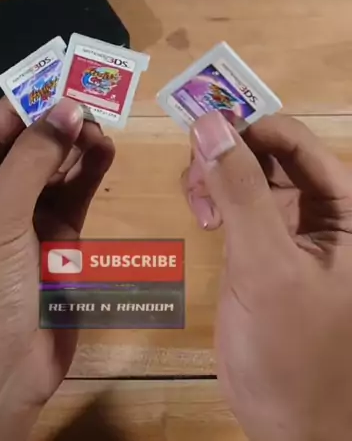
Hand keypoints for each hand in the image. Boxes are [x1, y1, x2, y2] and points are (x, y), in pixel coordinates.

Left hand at [0, 98, 113, 440]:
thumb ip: (34, 158)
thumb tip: (67, 106)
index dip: (22, 105)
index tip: (58, 76)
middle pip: (24, 149)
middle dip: (54, 124)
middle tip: (91, 97)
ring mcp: (23, 223)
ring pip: (53, 171)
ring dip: (74, 146)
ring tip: (101, 122)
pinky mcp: (58, 244)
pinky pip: (74, 197)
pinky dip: (89, 173)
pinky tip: (104, 150)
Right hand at [184, 111, 351, 440]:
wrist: (291, 426)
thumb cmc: (294, 351)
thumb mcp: (266, 266)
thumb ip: (240, 191)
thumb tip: (209, 121)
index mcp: (346, 206)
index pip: (294, 140)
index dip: (247, 129)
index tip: (199, 138)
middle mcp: (323, 208)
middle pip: (268, 149)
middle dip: (227, 154)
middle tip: (195, 181)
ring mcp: (292, 226)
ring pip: (247, 170)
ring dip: (216, 174)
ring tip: (199, 206)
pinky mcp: (264, 245)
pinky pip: (237, 199)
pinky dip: (214, 197)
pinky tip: (203, 219)